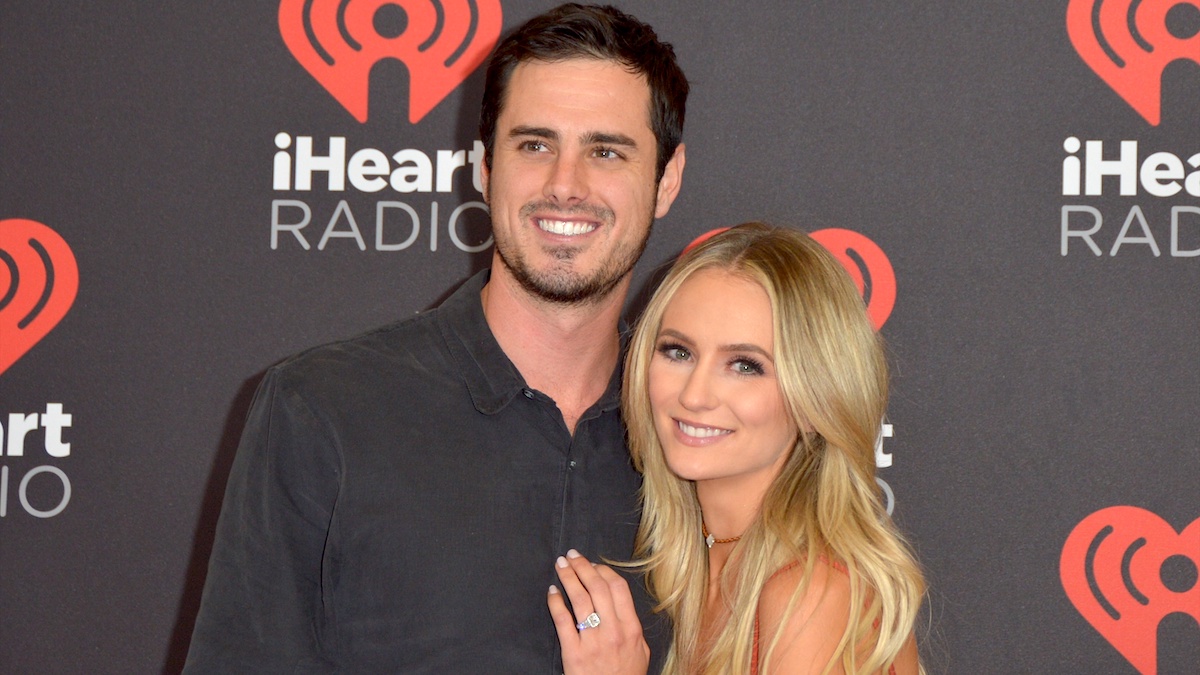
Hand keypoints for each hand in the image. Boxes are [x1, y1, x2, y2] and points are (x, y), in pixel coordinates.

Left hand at [547, 549, 649, 674]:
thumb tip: (621, 606)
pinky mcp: (573, 653)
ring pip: (579, 599)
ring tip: (561, 565)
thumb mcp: (640, 653)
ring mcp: (592, 641)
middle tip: (572, 555)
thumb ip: (633, 628)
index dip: (604, 571)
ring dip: (569, 578)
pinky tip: (552, 592)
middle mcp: (613, 631)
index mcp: (631, 629)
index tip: (593, 564)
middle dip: (583, 567)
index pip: (617, 589)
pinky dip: (556, 603)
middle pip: (597, 588)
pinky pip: (563, 621)